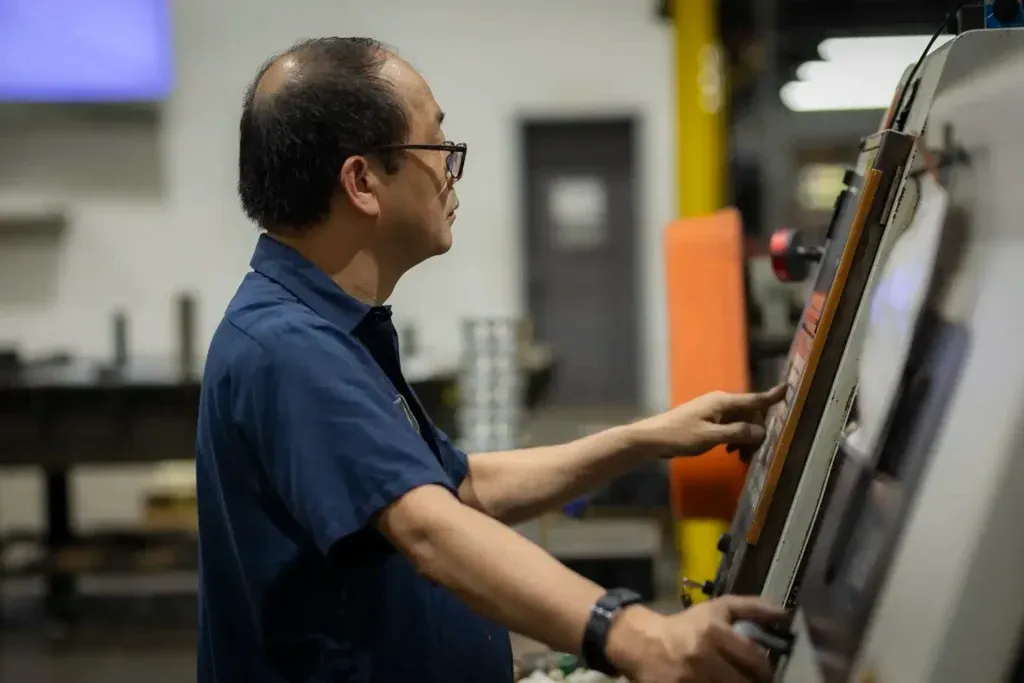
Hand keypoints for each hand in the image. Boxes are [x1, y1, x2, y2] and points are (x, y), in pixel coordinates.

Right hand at [607, 596, 785, 682]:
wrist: (643, 644)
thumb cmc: (687, 626)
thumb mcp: (718, 609)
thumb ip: (752, 608)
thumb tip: (786, 614)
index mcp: (713, 633)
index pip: (755, 660)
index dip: (767, 671)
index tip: (764, 673)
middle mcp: (702, 657)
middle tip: (752, 681)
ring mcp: (690, 679)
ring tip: (735, 681)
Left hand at [633, 385, 786, 457]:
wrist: (652, 439)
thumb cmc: (679, 436)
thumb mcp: (710, 437)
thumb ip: (736, 433)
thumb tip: (761, 431)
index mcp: (722, 402)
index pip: (754, 399)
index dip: (773, 397)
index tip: (789, 389)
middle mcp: (720, 403)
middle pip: (750, 414)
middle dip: (757, 432)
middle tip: (755, 453)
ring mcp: (714, 412)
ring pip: (741, 423)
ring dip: (745, 439)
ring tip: (742, 458)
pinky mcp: (708, 421)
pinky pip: (730, 428)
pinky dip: (735, 440)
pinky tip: (731, 453)